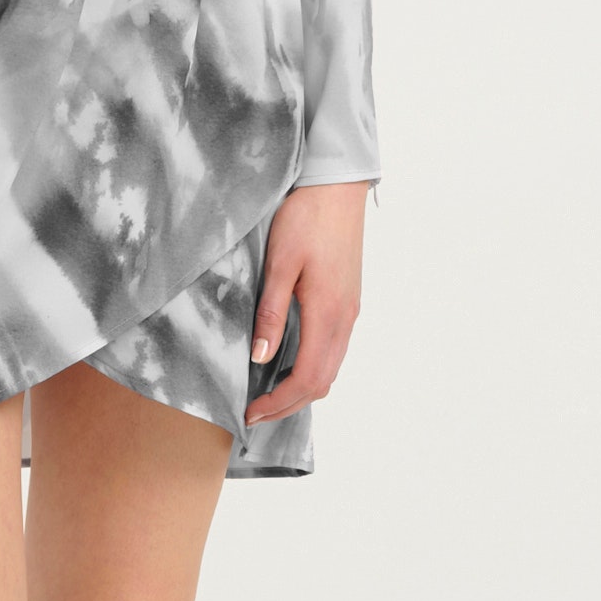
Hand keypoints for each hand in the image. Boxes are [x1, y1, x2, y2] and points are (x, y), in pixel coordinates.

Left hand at [243, 180, 366, 428]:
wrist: (337, 186)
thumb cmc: (306, 217)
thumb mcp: (280, 264)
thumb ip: (271, 313)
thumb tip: (260, 358)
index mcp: (328, 313)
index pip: (308, 379)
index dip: (279, 403)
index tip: (250, 413)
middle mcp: (345, 319)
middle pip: (323, 382)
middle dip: (288, 405)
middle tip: (254, 414)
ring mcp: (350, 311)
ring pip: (331, 368)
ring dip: (301, 389)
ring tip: (268, 395)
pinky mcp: (348, 301)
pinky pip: (334, 350)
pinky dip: (312, 369)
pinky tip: (288, 364)